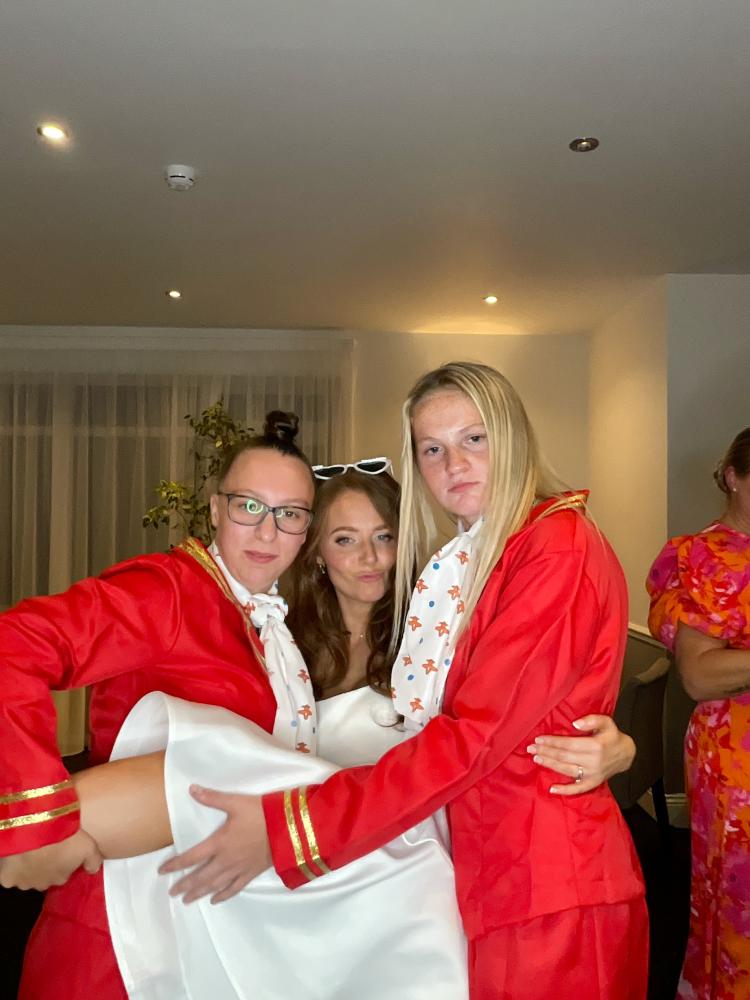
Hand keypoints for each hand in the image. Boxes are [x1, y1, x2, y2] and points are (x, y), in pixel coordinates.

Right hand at [0, 829, 101, 890]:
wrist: (36, 830)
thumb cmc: (65, 837)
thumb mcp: (88, 847)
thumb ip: (93, 861)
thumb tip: (93, 871)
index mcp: (61, 878)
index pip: (63, 873)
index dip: (62, 860)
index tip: (61, 848)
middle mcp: (43, 885)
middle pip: (44, 877)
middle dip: (45, 865)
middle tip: (45, 847)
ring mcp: (24, 883)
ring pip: (27, 877)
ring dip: (29, 866)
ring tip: (31, 848)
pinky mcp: (7, 878)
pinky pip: (9, 875)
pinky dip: (11, 867)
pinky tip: (15, 855)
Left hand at [158, 786, 271, 904]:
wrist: (287, 828)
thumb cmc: (261, 813)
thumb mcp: (235, 802)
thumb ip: (212, 798)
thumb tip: (191, 789)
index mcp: (219, 843)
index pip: (191, 857)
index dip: (175, 865)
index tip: (162, 871)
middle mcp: (225, 860)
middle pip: (200, 876)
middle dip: (185, 885)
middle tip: (172, 892)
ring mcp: (238, 869)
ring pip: (214, 885)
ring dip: (199, 893)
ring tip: (187, 900)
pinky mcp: (251, 873)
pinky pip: (234, 888)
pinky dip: (223, 895)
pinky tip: (215, 900)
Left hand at [528, 715, 634, 795]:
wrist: (626, 754)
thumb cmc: (612, 736)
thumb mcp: (607, 722)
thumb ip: (592, 720)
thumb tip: (575, 724)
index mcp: (595, 746)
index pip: (569, 744)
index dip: (553, 742)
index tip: (538, 739)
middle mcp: (593, 762)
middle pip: (565, 757)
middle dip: (547, 752)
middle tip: (531, 748)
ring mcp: (593, 774)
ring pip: (567, 770)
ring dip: (550, 765)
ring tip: (536, 758)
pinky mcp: (593, 783)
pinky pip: (578, 789)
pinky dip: (565, 790)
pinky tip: (552, 789)